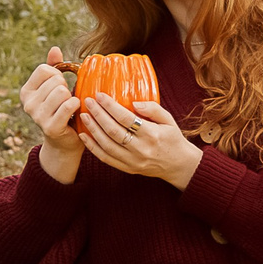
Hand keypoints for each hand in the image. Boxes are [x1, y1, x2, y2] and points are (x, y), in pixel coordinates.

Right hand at [18, 47, 82, 184]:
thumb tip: (55, 48)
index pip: (44, 69)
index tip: (60, 86)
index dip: (57, 75)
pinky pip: (67, 105)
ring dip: (72, 97)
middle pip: (55, 80)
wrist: (65, 141)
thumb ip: (54, 67)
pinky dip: (76, 105)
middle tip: (66, 100)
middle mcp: (27, 103)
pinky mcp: (50, 126)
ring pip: (61, 91)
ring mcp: (37, 116)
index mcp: (26, 91)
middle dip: (66, 87)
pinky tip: (76, 110)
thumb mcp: (56, 87)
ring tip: (71, 106)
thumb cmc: (63, 110)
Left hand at [78, 94, 202, 189]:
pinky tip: (84, 136)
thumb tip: (133, 101)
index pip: (125, 118)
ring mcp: (132, 161)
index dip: (110, 106)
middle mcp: (140, 149)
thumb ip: (152, 108)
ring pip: (106, 145)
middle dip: (98, 115)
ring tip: (84, 116)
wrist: (178, 166)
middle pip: (113, 131)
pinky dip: (93, 147)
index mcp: (151, 134)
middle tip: (88, 102)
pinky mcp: (128, 168)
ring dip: (93, 129)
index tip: (99, 95)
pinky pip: (106, 158)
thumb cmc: (173, 139)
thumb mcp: (168, 120)